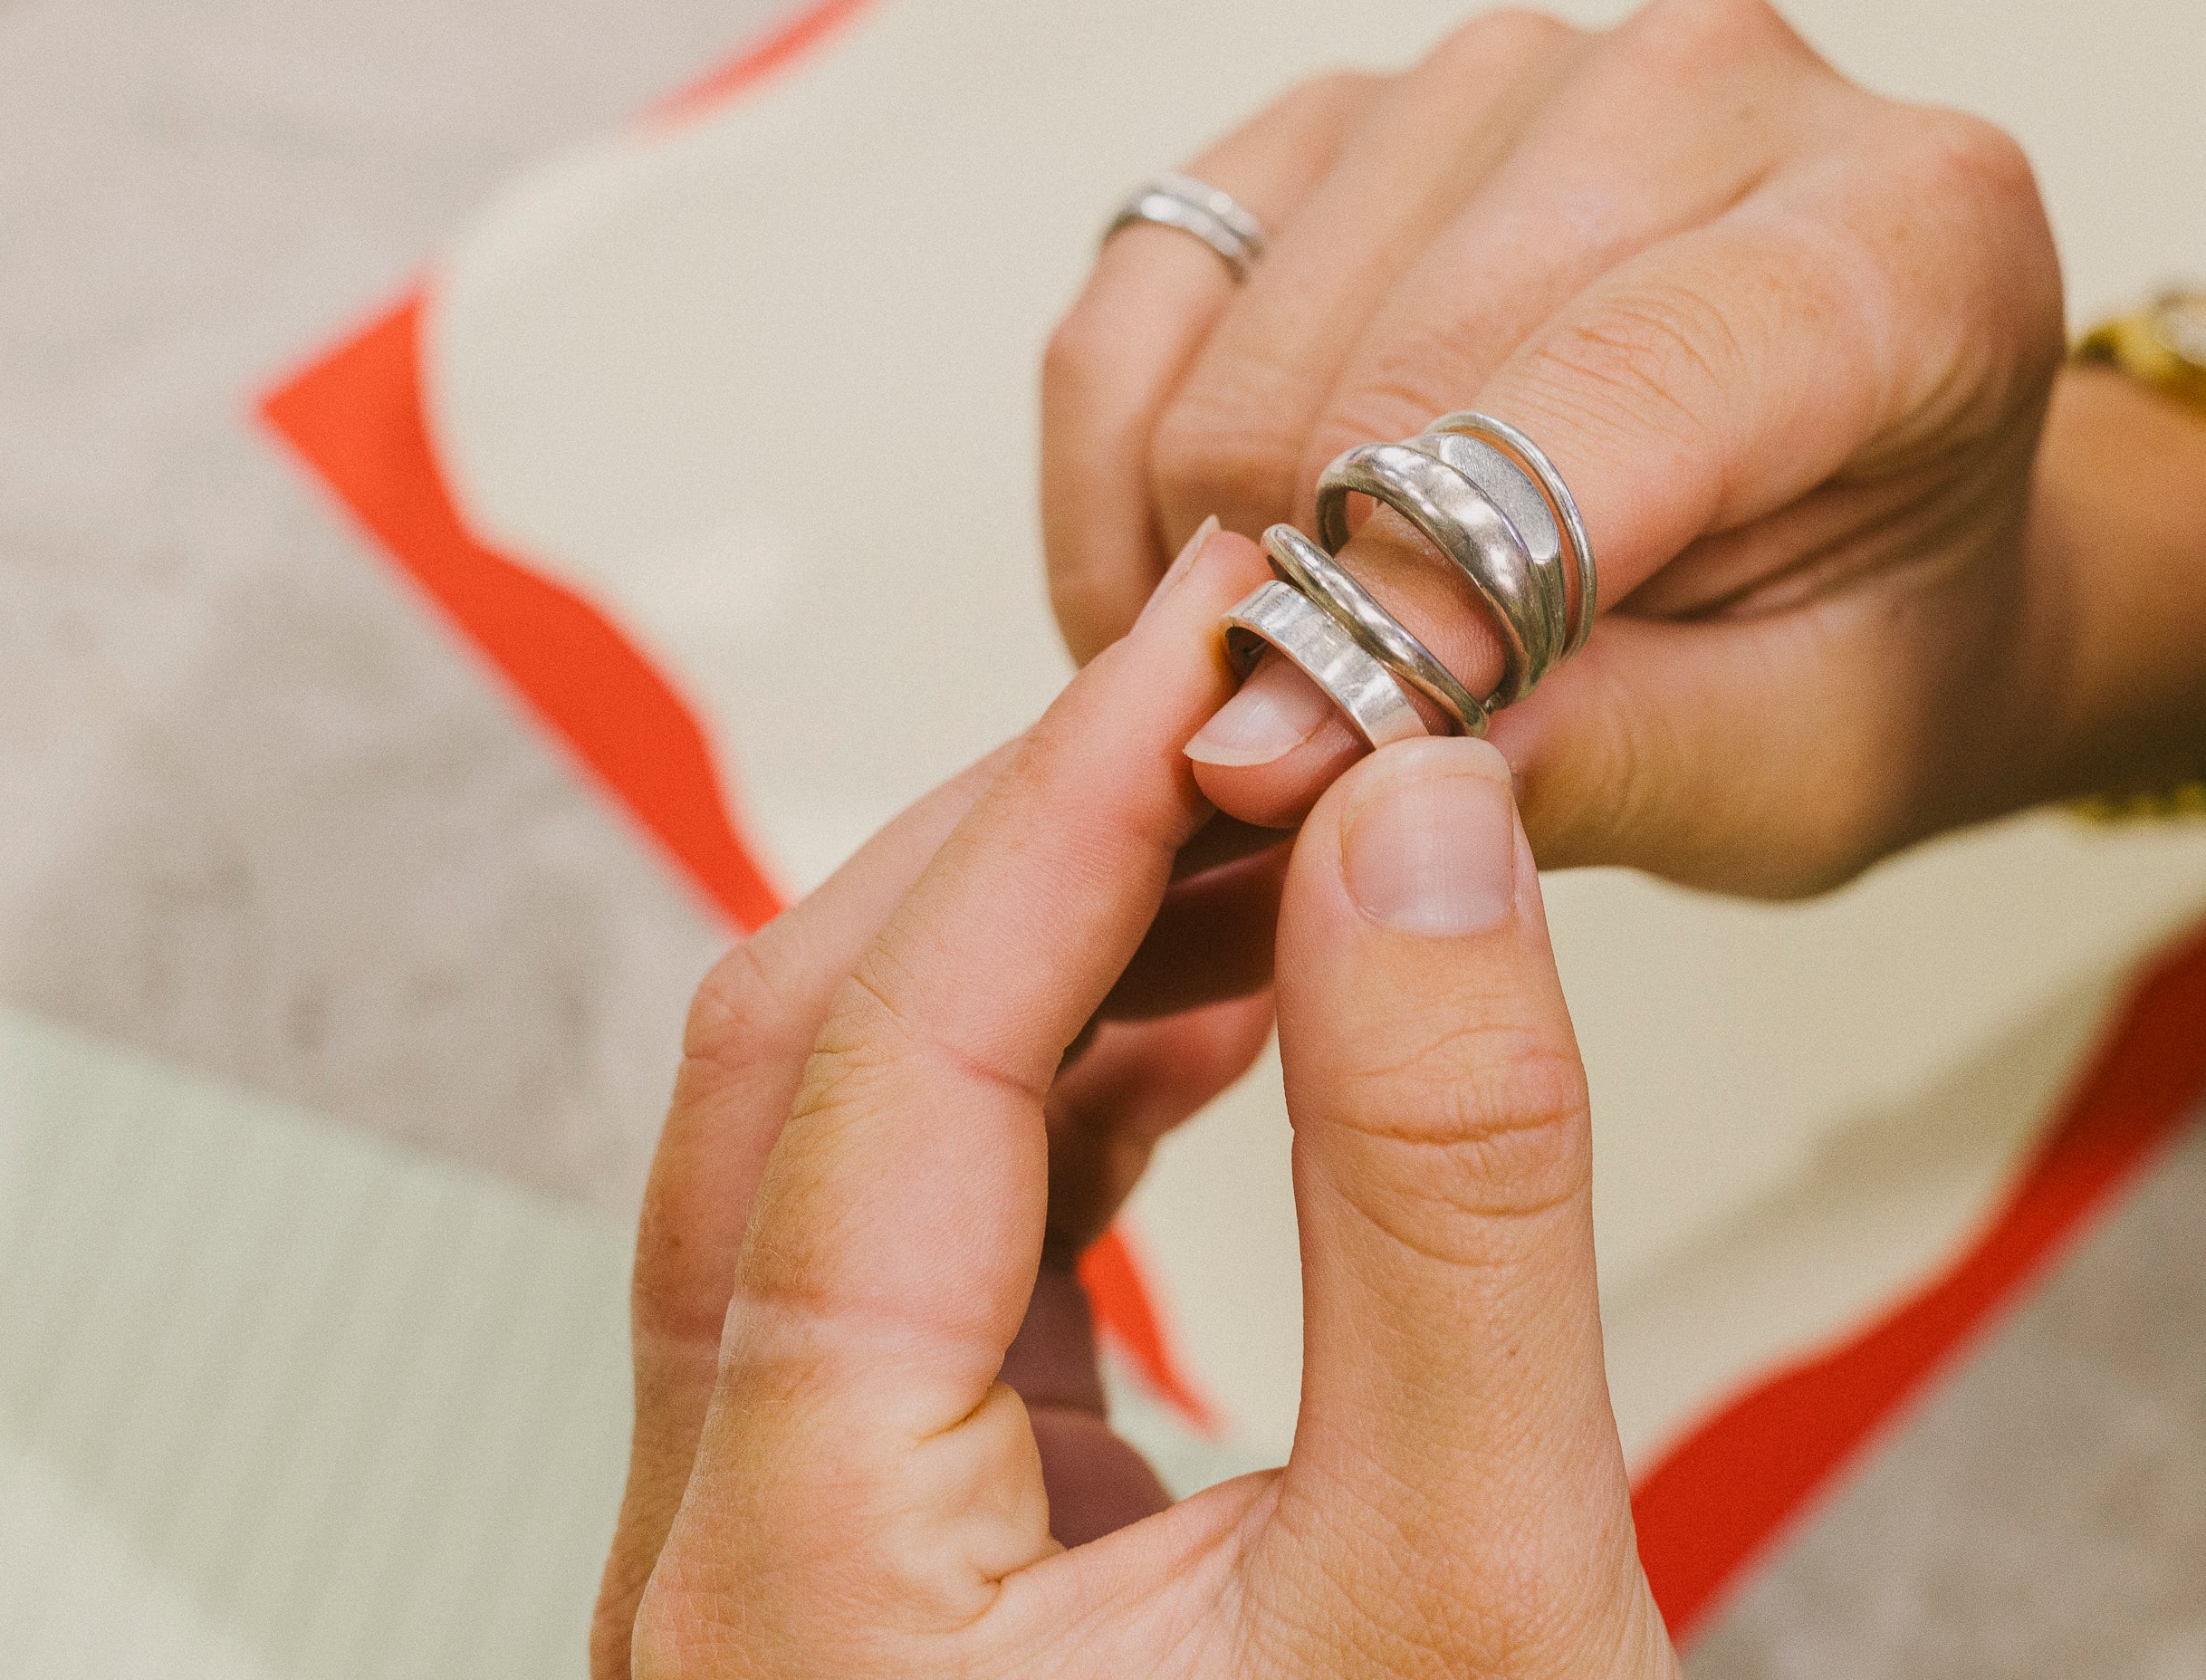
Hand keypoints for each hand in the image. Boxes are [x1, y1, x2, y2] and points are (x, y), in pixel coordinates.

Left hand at [595, 529, 1677, 1679]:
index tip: (1229, 623)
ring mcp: (795, 1566)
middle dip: (1028, 841)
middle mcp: (726, 1564)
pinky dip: (1073, 1094)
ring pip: (849, 1148)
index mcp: (789, 1586)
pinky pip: (928, 1252)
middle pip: (798, 1074)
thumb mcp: (1479, 1591)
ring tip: (1267, 821)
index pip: (883, 1062)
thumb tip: (1417, 824)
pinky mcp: (896, 1566)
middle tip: (1245, 679)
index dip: (1066, 802)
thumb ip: (1443, 1188)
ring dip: (1049, 953)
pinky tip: (1224, 1015)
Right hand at [1041, 0, 2205, 897]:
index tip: (1325, 751)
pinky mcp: (1353, 103)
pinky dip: (1120, 466)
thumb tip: (1289, 751)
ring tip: (1289, 686)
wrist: (1872, 523)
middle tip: (1312, 768)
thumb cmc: (1864, 642)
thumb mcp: (1797, 767)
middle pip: (1400, 362)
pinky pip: (1148, 281)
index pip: (1626, 372)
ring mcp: (1513, 66)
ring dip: (1215, 553)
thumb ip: (1591, 759)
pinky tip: (1199, 588)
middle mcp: (1711, 84)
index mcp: (1911, 235)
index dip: (1450, 576)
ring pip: (1249, 343)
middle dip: (1324, 602)